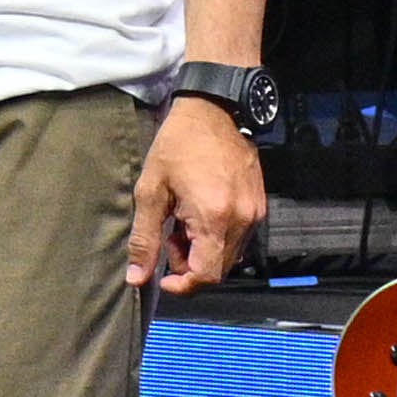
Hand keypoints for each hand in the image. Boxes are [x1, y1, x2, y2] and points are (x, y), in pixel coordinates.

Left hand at [128, 96, 265, 293]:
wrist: (214, 110)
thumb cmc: (178, 145)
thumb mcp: (151, 191)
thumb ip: (144, 238)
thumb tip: (137, 278)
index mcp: (213, 218)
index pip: (206, 275)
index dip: (183, 285)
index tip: (164, 279)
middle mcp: (241, 220)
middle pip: (218, 270)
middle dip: (189, 265)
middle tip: (169, 237)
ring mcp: (254, 213)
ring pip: (229, 256)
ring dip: (203, 252)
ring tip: (182, 223)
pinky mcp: (259, 205)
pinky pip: (239, 238)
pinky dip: (217, 238)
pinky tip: (200, 215)